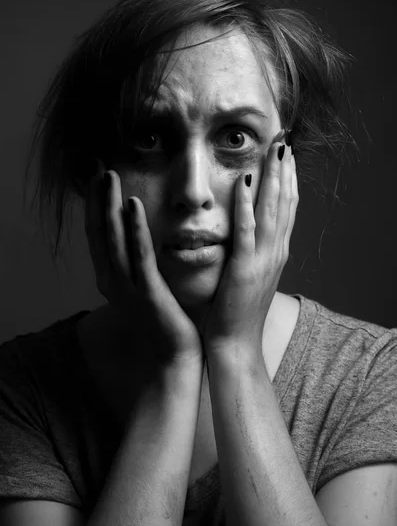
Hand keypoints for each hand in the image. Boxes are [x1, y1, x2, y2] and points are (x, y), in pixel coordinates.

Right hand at [84, 160, 203, 367]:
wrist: (173, 358)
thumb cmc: (162, 322)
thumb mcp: (142, 288)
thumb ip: (135, 263)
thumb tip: (135, 236)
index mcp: (111, 278)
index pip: (98, 234)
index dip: (94, 204)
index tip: (96, 176)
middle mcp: (112, 280)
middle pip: (98, 231)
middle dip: (96, 198)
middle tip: (96, 166)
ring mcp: (127, 287)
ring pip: (113, 238)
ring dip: (108, 205)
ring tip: (108, 176)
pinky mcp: (147, 292)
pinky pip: (139, 254)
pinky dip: (134, 228)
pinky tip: (132, 204)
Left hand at [200, 139, 297, 360]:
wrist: (236, 344)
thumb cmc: (239, 311)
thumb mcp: (252, 275)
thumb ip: (255, 251)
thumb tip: (253, 231)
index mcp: (277, 252)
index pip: (287, 208)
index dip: (288, 179)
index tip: (287, 154)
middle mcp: (276, 252)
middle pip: (285, 203)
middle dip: (285, 170)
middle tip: (285, 140)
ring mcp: (262, 260)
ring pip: (272, 211)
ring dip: (273, 178)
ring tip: (274, 150)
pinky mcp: (244, 268)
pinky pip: (247, 231)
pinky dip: (247, 205)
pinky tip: (246, 182)